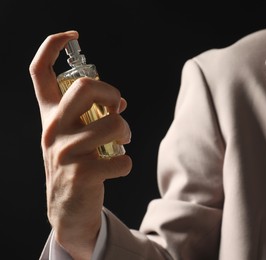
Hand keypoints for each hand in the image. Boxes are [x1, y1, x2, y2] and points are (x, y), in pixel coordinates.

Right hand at [29, 31, 131, 258]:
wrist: (67, 212)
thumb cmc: (75, 167)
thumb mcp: (72, 138)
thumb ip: (88, 116)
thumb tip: (120, 103)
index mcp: (49, 118)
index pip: (39, 73)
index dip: (52, 47)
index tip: (72, 35)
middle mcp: (52, 131)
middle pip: (83, 87)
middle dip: (110, 91)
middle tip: (117, 107)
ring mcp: (65, 154)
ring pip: (112, 124)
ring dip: (126, 130)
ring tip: (124, 140)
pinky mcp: (82, 176)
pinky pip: (121, 160)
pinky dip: (127, 163)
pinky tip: (118, 167)